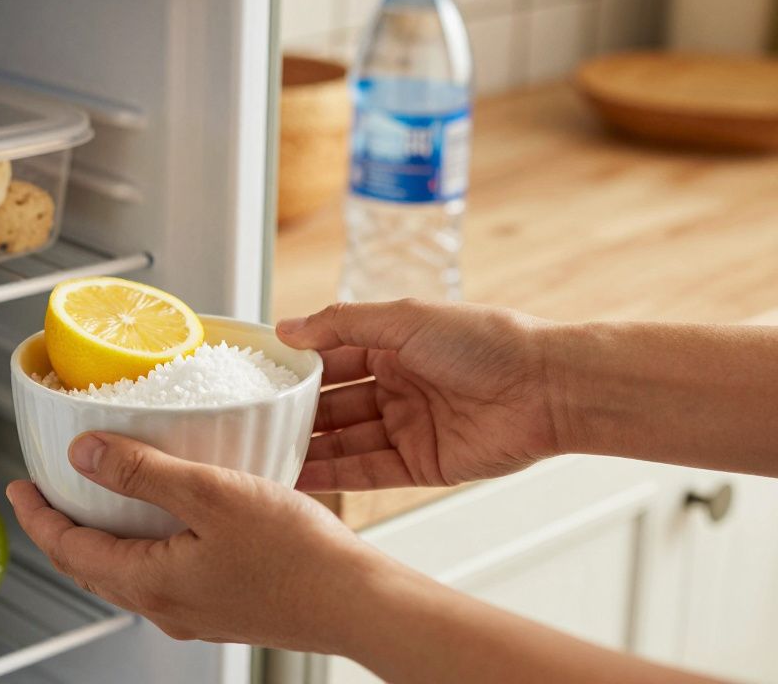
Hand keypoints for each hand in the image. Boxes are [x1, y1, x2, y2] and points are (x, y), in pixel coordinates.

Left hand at [6, 431, 377, 650]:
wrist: (358, 602)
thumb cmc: (296, 554)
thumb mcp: (211, 495)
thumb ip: (143, 472)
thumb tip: (82, 453)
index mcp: (151, 583)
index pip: (68, 550)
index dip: (37, 516)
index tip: (17, 486)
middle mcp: (166, 607)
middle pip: (90, 568)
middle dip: (61, 530)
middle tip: (47, 494)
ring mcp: (195, 613)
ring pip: (126, 575)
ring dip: (101, 540)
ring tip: (98, 503)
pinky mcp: (223, 608)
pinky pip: (162, 578)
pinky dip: (142, 548)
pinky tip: (166, 524)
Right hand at [277, 299, 559, 491]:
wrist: (548, 388)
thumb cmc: (487, 342)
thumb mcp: (405, 319)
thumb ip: (342, 324)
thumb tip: (286, 328)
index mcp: (393, 346)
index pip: (330, 358)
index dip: (295, 369)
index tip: (254, 378)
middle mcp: (397, 386)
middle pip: (332, 405)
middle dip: (293, 414)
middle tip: (247, 423)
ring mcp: (407, 427)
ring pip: (344, 440)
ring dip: (305, 448)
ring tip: (260, 455)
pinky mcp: (420, 465)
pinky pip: (366, 471)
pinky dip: (332, 474)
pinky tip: (296, 476)